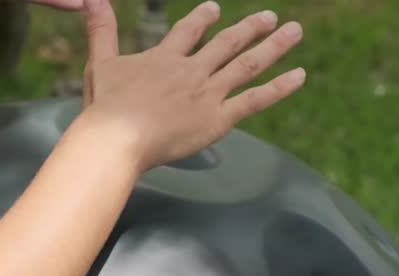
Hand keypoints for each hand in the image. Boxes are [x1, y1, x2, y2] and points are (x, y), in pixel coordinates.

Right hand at [80, 0, 305, 172]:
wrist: (117, 138)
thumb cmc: (104, 108)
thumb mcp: (99, 63)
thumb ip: (100, 29)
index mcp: (164, 58)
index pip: (188, 31)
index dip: (202, 18)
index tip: (214, 7)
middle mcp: (191, 71)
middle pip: (226, 43)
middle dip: (250, 27)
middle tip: (270, 16)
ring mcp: (207, 93)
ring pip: (247, 64)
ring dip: (273, 46)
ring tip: (294, 31)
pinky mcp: (218, 119)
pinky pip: (255, 100)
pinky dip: (279, 87)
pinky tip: (300, 75)